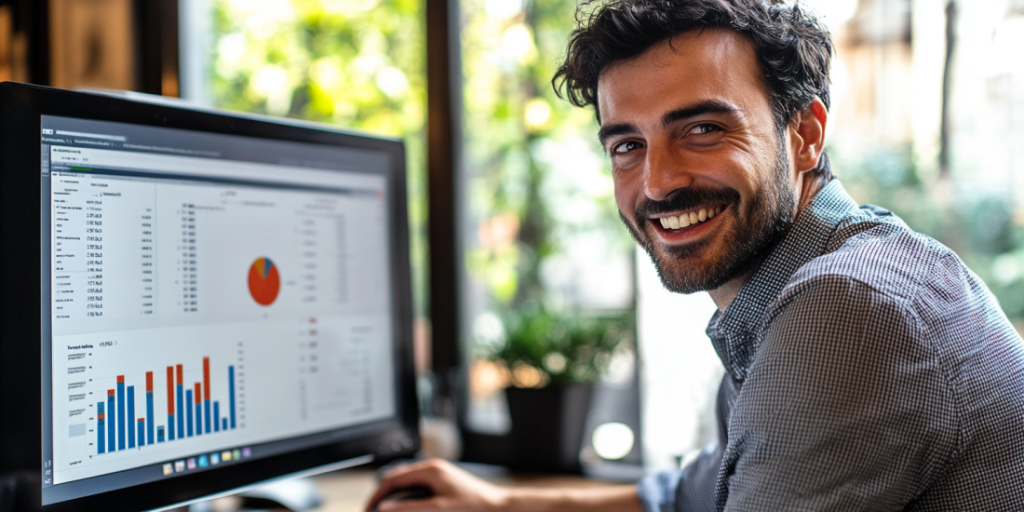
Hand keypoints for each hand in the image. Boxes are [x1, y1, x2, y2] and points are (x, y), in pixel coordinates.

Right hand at [365, 459, 508, 511]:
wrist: (501, 509)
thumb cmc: (476, 507)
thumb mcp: (439, 509)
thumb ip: (410, 509)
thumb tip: (385, 507)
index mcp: (429, 470)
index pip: (392, 479)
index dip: (377, 496)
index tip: (368, 510)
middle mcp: (433, 470)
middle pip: (397, 481)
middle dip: (383, 498)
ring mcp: (438, 478)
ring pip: (407, 487)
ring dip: (395, 500)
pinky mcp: (444, 487)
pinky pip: (418, 491)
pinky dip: (408, 501)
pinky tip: (406, 510)